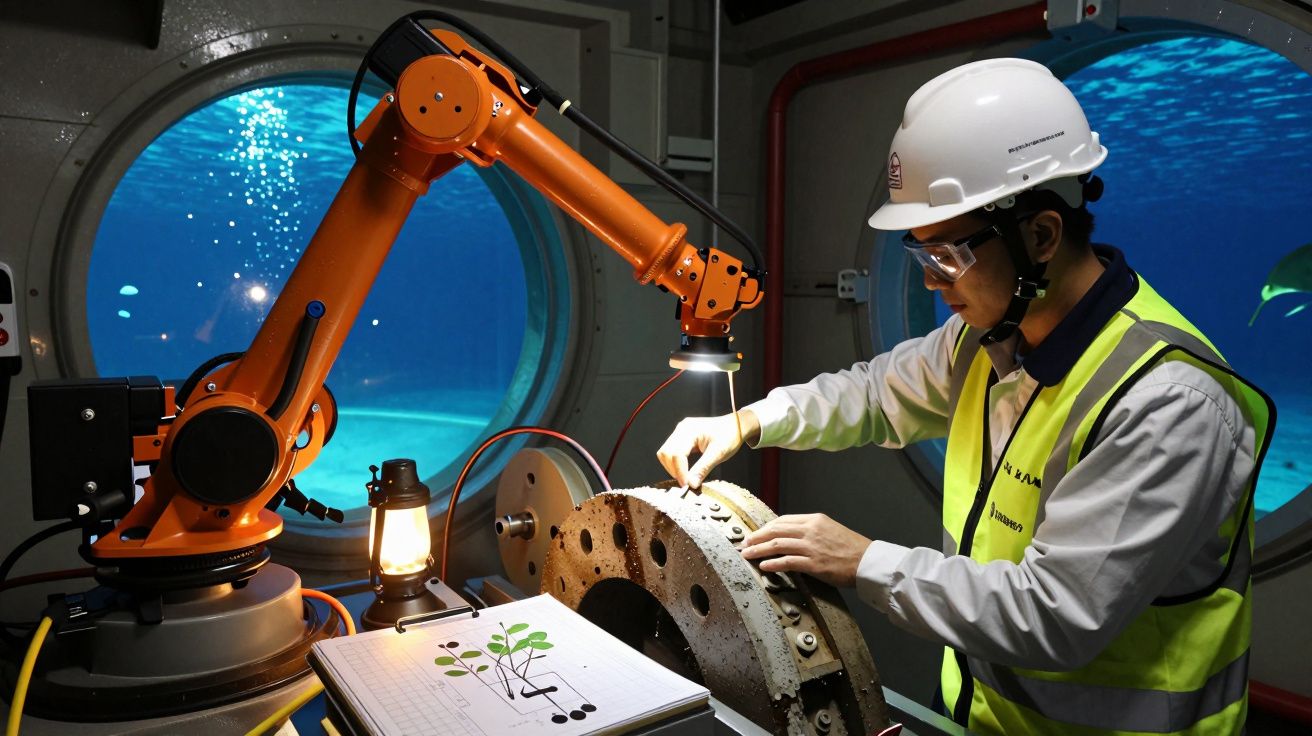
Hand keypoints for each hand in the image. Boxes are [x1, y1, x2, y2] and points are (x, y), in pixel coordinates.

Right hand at [656, 411, 758, 488]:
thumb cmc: (730, 435)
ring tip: (686, 477)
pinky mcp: (681, 437)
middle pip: (666, 453)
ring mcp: (680, 432)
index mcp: (689, 430)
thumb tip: (691, 484)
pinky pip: (671, 451)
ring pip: (665, 453)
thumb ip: (703, 468)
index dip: (680, 472)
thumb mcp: (718, 453)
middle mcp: (681, 429)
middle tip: (686, 483)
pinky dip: (675, 463)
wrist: (735, 425)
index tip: (687, 485)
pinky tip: (685, 470)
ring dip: (672, 467)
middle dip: (674, 470)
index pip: (677, 454)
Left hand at [740, 513, 870, 587]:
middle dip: (757, 536)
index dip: (766, 527)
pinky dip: (773, 563)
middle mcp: (811, 530)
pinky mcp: (814, 563)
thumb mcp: (831, 530)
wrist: (868, 561)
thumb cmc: (852, 548)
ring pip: (778, 544)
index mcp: (815, 520)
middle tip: (745, 543)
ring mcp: (811, 547)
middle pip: (776, 530)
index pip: (783, 520)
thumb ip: (811, 531)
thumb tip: (792, 537)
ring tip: (747, 554)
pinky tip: (763, 565)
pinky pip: (788, 562)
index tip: (757, 533)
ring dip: (759, 549)